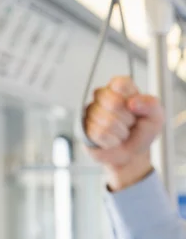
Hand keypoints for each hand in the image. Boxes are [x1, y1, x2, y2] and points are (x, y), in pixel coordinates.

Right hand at [85, 76, 163, 190]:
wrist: (132, 154)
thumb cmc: (142, 131)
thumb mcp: (156, 117)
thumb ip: (151, 105)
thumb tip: (132, 103)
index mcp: (119, 87)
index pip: (121, 84)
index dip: (132, 99)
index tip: (136, 108)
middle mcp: (102, 95)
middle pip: (114, 103)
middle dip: (128, 120)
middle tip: (130, 123)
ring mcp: (90, 111)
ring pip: (108, 122)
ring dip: (121, 133)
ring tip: (121, 133)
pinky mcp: (84, 128)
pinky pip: (100, 134)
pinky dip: (112, 141)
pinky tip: (113, 140)